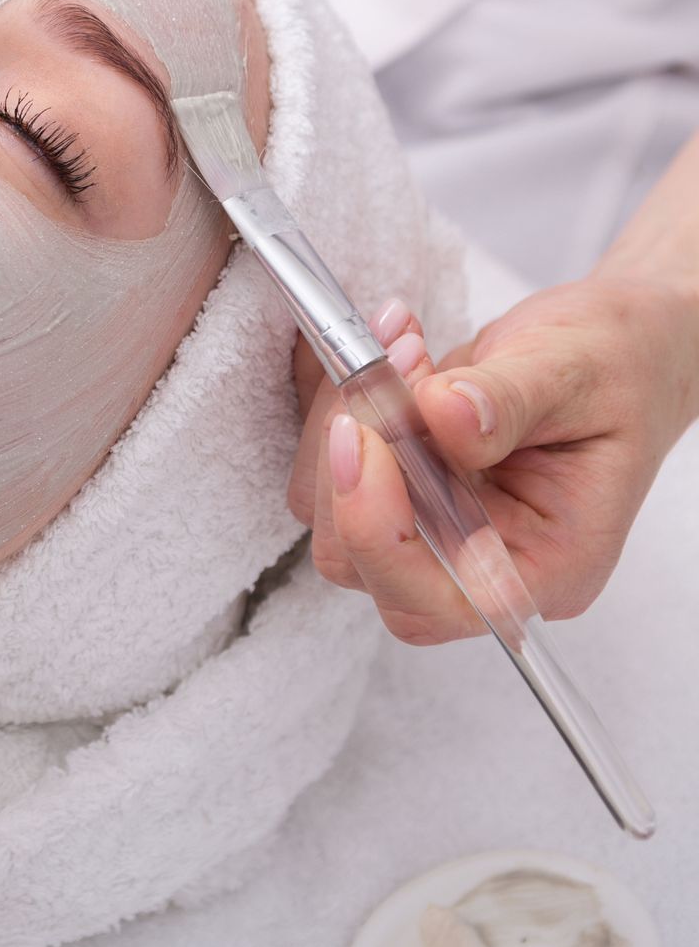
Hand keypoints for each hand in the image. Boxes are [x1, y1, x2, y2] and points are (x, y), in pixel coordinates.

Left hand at [287, 275, 698, 645]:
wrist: (614, 345)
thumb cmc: (618, 369)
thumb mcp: (576, 374)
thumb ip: (508, 400)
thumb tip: (444, 415)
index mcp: (543, 568)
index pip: (431, 601)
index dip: (377, 530)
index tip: (364, 436)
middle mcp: (479, 563)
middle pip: (358, 559)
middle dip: (346, 462)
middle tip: (374, 371)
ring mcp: (432, 527)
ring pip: (329, 508)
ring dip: (338, 420)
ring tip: (397, 349)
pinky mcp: (400, 488)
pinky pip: (333, 464)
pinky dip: (340, 403)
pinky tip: (388, 351)